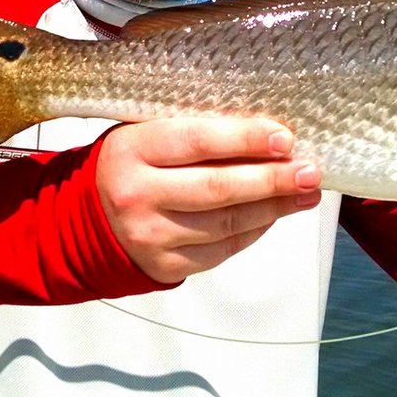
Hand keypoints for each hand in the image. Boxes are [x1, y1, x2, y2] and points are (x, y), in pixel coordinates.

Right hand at [96, 118, 322, 283]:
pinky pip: (221, 249)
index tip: (284, 138)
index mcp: (131, 150)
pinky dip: (254, 230)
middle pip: (217, 188)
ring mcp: (150, 235)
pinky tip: (274, 214)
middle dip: (272, 179)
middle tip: (310, 170)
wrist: (86, 219)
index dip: (244, 139)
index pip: (196, 142)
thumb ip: (193, 130)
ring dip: (274, 207)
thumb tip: (266, 131)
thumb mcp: (145, 134)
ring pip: (226, 223)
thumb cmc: (130, 164)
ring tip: (306, 192)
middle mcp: (137, 195)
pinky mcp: (164, 265)